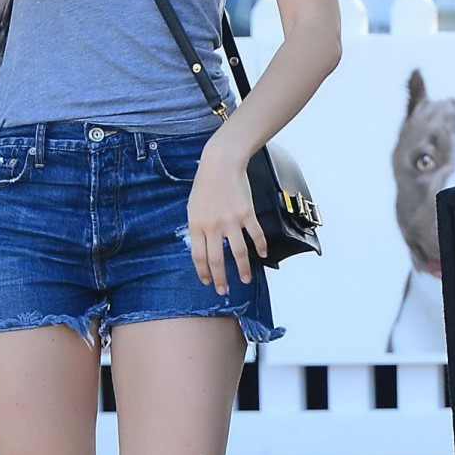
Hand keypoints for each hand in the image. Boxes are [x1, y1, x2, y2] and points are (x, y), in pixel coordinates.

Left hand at [187, 141, 266, 294]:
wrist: (220, 164)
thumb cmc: (205, 184)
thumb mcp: (193, 207)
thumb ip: (197, 227)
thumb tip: (202, 247)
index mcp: (197, 225)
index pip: (198, 256)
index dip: (203, 272)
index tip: (207, 281)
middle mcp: (213, 226)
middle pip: (217, 260)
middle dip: (221, 279)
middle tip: (224, 291)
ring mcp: (231, 220)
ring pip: (238, 253)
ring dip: (243, 269)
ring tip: (246, 279)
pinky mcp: (246, 214)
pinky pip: (255, 235)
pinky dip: (260, 247)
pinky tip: (262, 254)